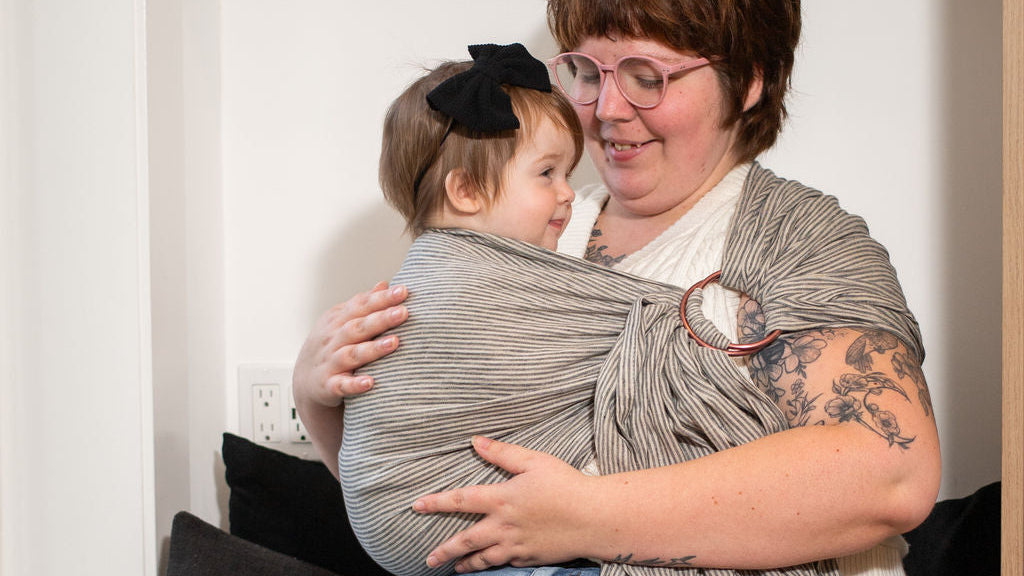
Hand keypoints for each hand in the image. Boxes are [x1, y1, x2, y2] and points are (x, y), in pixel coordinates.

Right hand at [293, 281, 408, 407]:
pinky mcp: (328, 386)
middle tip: (403, 312)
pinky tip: (370, 383)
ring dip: (373, 349)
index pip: (360, 306)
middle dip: (381, 319)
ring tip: (394, 342)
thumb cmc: (331, 346)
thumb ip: (363, 305)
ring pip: (352, 354)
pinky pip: (341, 385)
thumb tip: (384, 284)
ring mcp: (330, 363)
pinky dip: (354, 384)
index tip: (403, 291)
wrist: (305, 381)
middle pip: (358, 327)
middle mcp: (332, 339)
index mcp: (337, 320)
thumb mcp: (342, 322)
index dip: (381, 298)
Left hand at [413, 437, 595, 572]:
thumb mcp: (534, 461)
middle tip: (429, 558)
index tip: (417, 505)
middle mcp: (504, 526)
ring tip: (453, 568)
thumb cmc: (566, 485)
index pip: (461, 500)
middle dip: (445, 550)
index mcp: (502, 499)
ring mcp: (517, 546)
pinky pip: (508, 564)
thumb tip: (475, 441)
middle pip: (466, 541)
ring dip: (466, 564)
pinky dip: (495, 565)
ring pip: (484, 559)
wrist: (595, 517)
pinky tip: (491, 565)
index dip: (437, 502)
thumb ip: (502, 453)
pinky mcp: (531, 558)